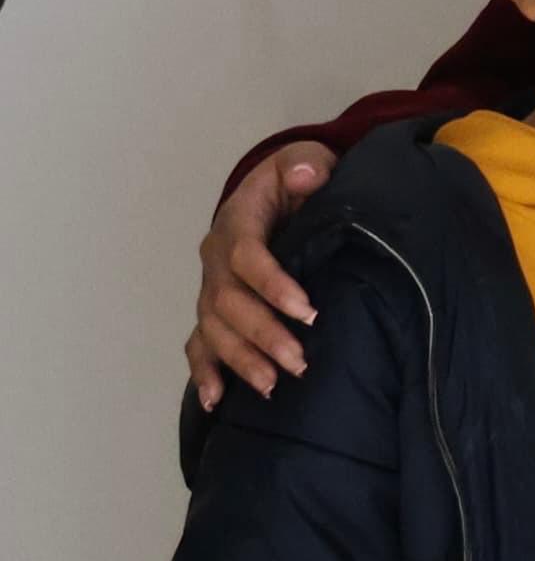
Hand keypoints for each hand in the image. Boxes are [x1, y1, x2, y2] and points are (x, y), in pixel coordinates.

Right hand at [190, 143, 335, 407]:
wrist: (280, 191)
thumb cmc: (299, 179)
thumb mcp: (308, 160)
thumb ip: (308, 165)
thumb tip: (307, 175)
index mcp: (238, 221)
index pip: (246, 256)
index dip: (272, 284)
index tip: (307, 310)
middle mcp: (216, 259)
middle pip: (228, 302)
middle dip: (262, 334)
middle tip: (298, 362)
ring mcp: (212, 287)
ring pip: (214, 329)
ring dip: (240, 359)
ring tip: (271, 386)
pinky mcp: (214, 310)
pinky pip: (200, 344)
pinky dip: (204, 372)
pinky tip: (215, 400)